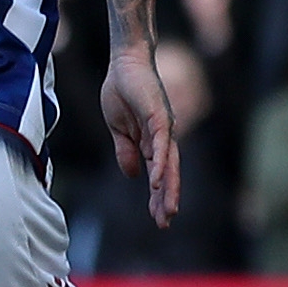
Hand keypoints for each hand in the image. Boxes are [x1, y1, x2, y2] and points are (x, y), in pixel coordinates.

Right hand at [100, 44, 179, 222]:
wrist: (124, 64)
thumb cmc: (122, 92)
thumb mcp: (118, 129)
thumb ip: (126, 151)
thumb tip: (133, 175)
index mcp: (152, 141)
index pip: (158, 173)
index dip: (158, 196)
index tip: (157, 217)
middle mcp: (163, 137)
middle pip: (168, 174)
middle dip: (166, 199)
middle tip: (165, 223)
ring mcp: (163, 128)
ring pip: (169, 164)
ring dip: (167, 188)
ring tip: (167, 210)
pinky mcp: (159, 117)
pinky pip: (160, 145)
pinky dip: (160, 164)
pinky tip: (155, 182)